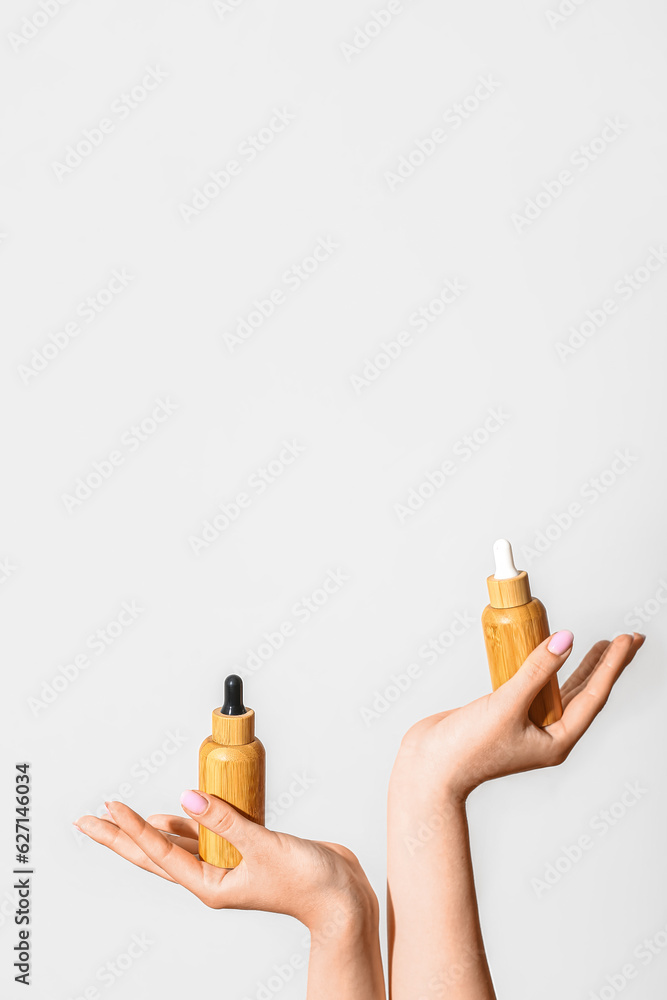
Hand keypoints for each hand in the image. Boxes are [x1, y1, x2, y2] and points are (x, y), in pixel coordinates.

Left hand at [75, 791, 377, 936]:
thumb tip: (189, 798)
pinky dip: (186, 821)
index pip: (160, 852)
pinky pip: (203, 835)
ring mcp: (225, 866)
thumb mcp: (264, 847)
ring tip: (120, 816)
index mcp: (210, 885)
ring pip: (175, 844)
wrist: (341, 894)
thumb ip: (225, 822)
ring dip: (148, 828)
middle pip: (153, 854)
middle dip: (119, 836)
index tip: (110, 805)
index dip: (133, 827)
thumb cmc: (308, 882)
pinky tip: (178, 810)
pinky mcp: (241, 851)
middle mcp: (211, 877)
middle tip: (88, 821)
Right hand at [391, 631, 644, 800]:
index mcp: (556, 741)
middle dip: (608, 666)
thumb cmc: (467, 749)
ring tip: (602, 646)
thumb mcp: (506, 705)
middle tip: (629, 640)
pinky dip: (549, 669)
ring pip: (565, 690)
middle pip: (587, 693)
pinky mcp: (508, 715)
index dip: (611, 666)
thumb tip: (565, 640)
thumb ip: (536, 672)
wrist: (430, 766)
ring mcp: (529, 726)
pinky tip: (551, 655)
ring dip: (583, 666)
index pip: (593, 696)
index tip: (625, 640)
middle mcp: (548, 734)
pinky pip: (538, 687)